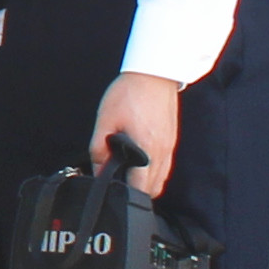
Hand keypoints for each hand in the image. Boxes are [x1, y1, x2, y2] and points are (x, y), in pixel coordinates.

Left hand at [95, 73, 181, 194]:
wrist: (154, 73)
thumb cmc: (130, 93)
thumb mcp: (105, 121)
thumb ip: (99, 149)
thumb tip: (97, 170)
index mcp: (147, 149)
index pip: (141, 188)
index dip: (127, 195)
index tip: (115, 194)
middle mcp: (162, 152)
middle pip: (154, 188)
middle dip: (137, 192)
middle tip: (118, 186)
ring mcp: (170, 146)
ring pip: (161, 179)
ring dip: (147, 183)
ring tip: (128, 176)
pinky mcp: (171, 140)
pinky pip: (165, 166)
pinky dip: (154, 171)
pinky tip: (140, 163)